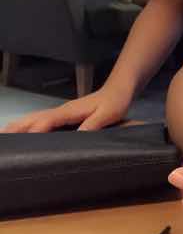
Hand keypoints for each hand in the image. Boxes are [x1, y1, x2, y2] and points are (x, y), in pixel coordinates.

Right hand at [2, 86, 131, 132]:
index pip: (46, 121)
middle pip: (32, 118)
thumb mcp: (107, 115)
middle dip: (16, 128)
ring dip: (18, 126)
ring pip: (34, 118)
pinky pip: (41, 120)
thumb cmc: (115, 103)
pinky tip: (25, 132)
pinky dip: (28, 125)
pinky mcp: (64, 114)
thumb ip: (93, 124)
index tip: (24, 143)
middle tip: (2, 140)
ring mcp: (61, 111)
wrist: (118, 90)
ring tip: (4, 136)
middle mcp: (60, 110)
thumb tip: (77, 136)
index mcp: (69, 111)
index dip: (35, 131)